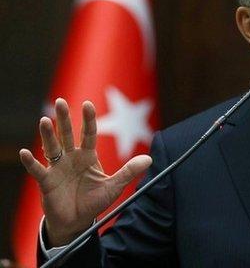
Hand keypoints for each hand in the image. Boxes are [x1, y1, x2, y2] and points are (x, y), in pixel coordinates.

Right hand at [18, 98, 151, 245]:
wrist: (77, 221)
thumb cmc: (94, 201)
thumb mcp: (114, 186)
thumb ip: (129, 171)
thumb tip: (149, 159)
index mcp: (88, 156)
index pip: (89, 134)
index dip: (88, 120)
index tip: (88, 104)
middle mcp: (71, 158)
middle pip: (67, 135)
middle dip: (64, 119)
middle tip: (60, 102)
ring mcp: (57, 168)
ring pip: (52, 147)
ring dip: (48, 135)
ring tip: (44, 121)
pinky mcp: (47, 181)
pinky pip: (37, 169)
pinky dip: (31, 162)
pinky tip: (25, 152)